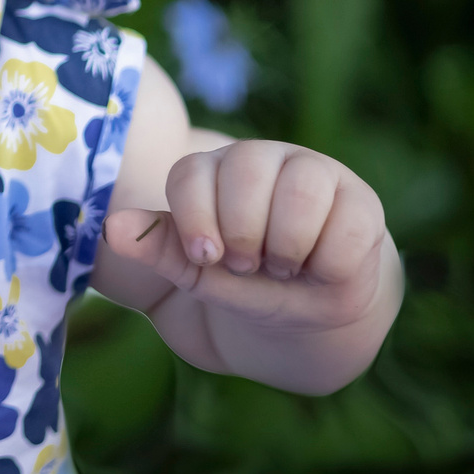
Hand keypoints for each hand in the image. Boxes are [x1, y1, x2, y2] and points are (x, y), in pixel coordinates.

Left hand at [101, 140, 391, 337]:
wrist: (305, 315)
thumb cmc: (241, 282)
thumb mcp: (195, 273)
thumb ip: (159, 249)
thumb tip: (112, 228)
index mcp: (213, 170)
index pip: (192, 172)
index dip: (195, 219)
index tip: (206, 258)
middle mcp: (263, 158)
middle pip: (246, 169)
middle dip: (243, 232)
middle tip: (247, 265)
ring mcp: (316, 173)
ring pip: (300, 189)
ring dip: (286, 246)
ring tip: (283, 269)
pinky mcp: (361, 201)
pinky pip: (345, 225)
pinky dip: (327, 263)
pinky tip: (320, 270)